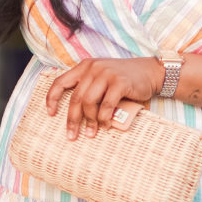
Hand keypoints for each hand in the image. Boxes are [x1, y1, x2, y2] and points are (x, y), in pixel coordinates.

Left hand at [45, 57, 164, 137]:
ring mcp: (106, 74)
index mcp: (85, 67)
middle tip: (72, 135)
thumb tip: (76, 115)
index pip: (61, 81)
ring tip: (92, 132)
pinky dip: (104, 118)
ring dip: (90, 121)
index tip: (50, 113)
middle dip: (72, 119)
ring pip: (89, 102)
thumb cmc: (125, 79)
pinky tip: (105, 126)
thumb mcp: (102, 77)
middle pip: (76, 98)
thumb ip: (89, 88)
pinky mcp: (119, 82)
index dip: (52, 98)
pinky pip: (106, 105)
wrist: (151, 72)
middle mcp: (93, 68)